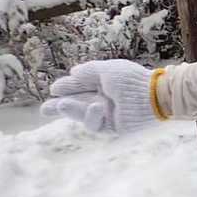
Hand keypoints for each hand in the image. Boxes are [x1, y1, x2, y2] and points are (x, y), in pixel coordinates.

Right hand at [41, 60, 161, 134]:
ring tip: (60, 104)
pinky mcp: (112, 126)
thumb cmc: (131, 79)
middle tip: (44, 110)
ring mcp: (108, 113)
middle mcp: (105, 98)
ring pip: (83, 115)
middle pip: (78, 103)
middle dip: (60, 107)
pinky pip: (95, 123)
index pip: (81, 86)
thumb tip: (72, 72)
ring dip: (71, 110)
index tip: (53, 88)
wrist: (152, 96)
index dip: (67, 88)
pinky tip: (95, 106)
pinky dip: (92, 116)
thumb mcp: (107, 70)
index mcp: (104, 82)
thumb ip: (88, 71)